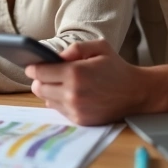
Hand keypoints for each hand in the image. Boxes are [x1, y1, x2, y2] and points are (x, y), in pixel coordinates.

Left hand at [25, 39, 146, 125]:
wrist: (136, 93)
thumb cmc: (116, 67)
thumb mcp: (99, 47)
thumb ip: (75, 48)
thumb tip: (56, 57)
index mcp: (76, 73)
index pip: (39, 72)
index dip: (33, 68)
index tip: (31, 65)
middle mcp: (73, 93)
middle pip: (38, 87)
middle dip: (39, 80)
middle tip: (46, 74)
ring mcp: (76, 109)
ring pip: (46, 99)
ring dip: (49, 91)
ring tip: (60, 83)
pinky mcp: (79, 120)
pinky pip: (58, 109)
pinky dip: (59, 101)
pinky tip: (70, 94)